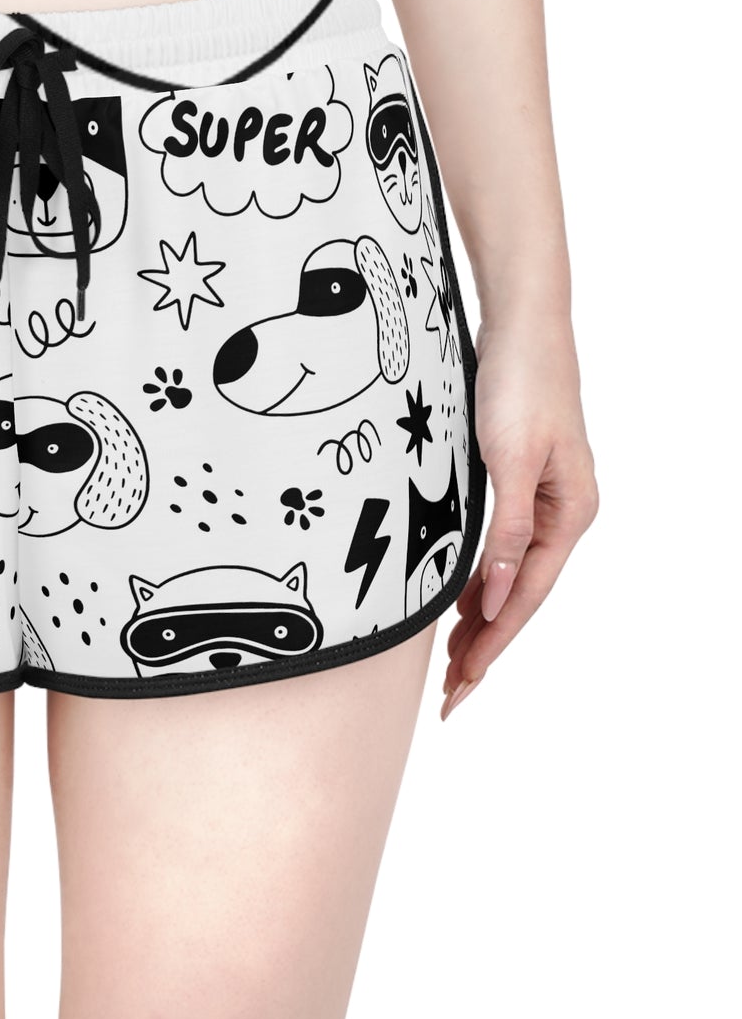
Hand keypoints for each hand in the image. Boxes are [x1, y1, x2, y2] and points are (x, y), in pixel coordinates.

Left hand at [442, 317, 597, 718]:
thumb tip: (494, 599)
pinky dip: (476, 577)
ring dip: (479, 617)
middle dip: (485, 645)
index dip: (492, 645)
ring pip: (507, 574)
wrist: (521, 323)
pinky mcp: (517, 479)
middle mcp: (561, 513)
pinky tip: (457, 597)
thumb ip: (506, 532)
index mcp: (569, 514)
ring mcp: (541, 497)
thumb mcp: (511, 460)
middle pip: (517, 595)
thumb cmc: (519, 383)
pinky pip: (498, 546)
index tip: (461, 687)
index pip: (523, 598)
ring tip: (451, 660)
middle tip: (449, 695)